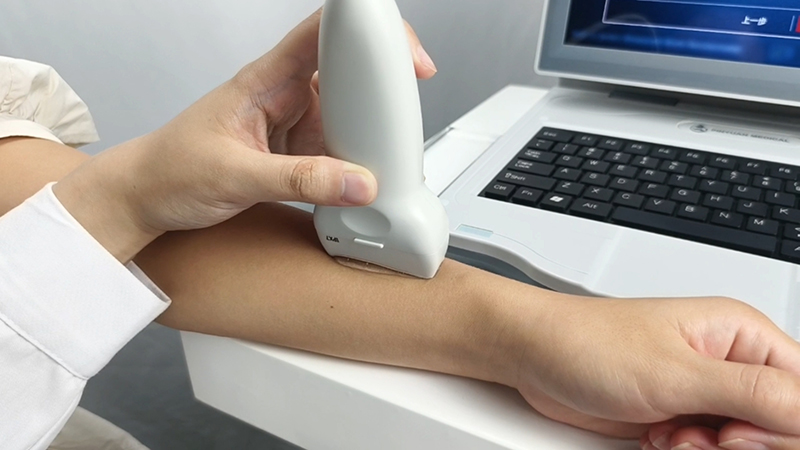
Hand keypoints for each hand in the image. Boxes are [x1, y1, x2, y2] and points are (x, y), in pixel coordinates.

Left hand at [54, 10, 436, 261]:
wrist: (145, 198)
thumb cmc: (169, 169)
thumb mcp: (234, 176)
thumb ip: (297, 181)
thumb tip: (356, 182)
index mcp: (266, 81)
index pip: (322, 34)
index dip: (366, 32)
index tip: (403, 53)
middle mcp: (285, 96)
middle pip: (349, 76)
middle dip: (382, 92)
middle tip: (403, 120)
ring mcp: (294, 125)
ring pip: (350, 117)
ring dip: (371, 136)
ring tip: (386, 160)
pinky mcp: (298, 153)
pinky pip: (340, 150)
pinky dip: (358, 164)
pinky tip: (364, 181)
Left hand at [501, 295, 799, 446]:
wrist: (535, 356)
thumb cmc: (589, 342)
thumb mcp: (676, 372)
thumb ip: (752, 392)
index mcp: (743, 335)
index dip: (782, 428)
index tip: (736, 436)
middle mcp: (730, 364)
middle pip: (778, 426)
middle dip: (742, 445)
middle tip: (705, 438)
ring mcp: (704, 395)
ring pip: (744, 446)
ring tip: (671, 436)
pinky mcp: (680, 417)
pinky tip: (657, 439)